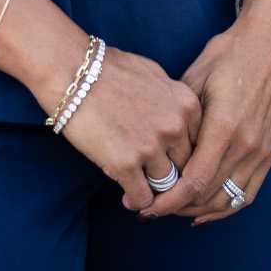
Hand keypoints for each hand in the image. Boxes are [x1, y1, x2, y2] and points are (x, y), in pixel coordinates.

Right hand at [55, 45, 202, 211]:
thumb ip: (173, 102)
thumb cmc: (109, 69)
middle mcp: (174, 126)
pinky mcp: (125, 164)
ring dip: (152, 188)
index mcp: (186, 104)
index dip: (183, 156)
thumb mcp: (154, 76)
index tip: (170, 161)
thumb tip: (179, 123)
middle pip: (184, 167)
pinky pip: (142, 198)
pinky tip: (126, 195)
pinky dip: (135, 200)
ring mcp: (150, 146)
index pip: (199, 145)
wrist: (72, 70)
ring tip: (139, 186)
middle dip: (170, 174)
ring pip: (164, 186)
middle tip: (154, 179)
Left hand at [138, 0, 270, 222]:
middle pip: (209, 195)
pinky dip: (226, 206)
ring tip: (173, 210)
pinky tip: (205, 208)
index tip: (147, 207)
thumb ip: (180, 117)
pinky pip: (248, 192)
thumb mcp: (195, 78)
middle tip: (151, 209)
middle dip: (178, 207)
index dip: (169, 200)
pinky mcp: (270, 151)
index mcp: (226, 126)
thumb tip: (157, 148)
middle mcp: (247, 145)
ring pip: (229, 200)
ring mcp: (262, 151)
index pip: (195, 181)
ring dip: (200, 210)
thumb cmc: (228, 54)